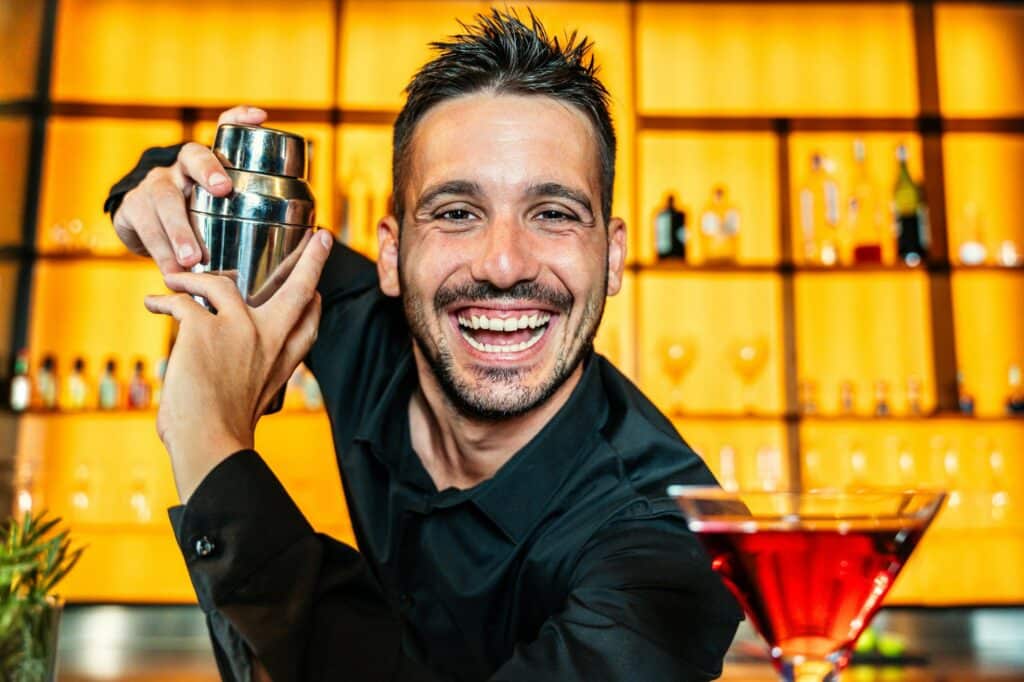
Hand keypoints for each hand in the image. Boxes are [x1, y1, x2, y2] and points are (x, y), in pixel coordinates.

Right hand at [113, 105, 268, 275]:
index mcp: (209, 163)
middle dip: (209, 171)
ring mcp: (152, 186)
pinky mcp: (130, 209)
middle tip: (223, 190)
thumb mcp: (225, 213)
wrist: (142, 228)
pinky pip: (144, 228)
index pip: (224, 129)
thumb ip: (259, 215)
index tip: (261, 118)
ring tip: (192, 257)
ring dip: (179, 230)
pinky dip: (159, 253)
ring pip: (165, 200)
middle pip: (192, 157)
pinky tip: (171, 272)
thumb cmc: (197, 219)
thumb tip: (313, 236)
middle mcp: (180, 167)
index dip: (240, 118)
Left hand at [144, 230, 332, 501]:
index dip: (314, 301)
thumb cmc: (224, 430)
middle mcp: (268, 340)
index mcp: (281, 361)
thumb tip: (228, 369)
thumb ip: (250, 375)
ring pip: (222, 283)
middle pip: (298, 288)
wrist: (209, 441)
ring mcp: (238, 329)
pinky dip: (164, 298)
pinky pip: (183, 299)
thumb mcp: (252, 400)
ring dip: (193, 278)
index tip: (317, 287)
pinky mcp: (204, 328)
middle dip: (312, 260)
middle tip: (319, 237)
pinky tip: (154, 302)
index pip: (309, 323)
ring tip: (174, 279)